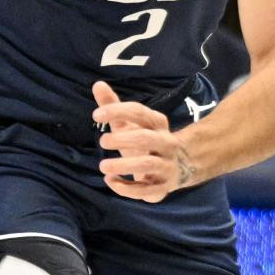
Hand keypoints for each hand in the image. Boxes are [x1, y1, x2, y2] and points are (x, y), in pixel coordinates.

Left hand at [92, 81, 196, 202]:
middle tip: (102, 141)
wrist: (179, 166)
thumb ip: (113, 105)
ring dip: (124, 165)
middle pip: (145, 138)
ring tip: (103, 166)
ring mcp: (166, 165)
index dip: (118, 111)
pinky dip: (128, 188)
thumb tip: (97, 84)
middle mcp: (166, 142)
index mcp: (158, 123)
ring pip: (147, 165)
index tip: (96, 115)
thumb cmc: (145, 140)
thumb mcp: (130, 123)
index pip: (139, 112)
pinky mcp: (162, 187)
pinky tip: (110, 182)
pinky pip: (147, 190)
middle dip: (122, 139)